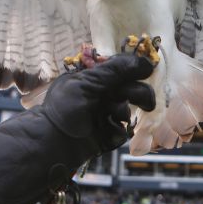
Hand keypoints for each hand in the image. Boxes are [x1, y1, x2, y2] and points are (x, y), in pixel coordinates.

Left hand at [37, 53, 155, 155]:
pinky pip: (124, 128)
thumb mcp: (87, 82)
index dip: (135, 69)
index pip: (122, 68)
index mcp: (95, 78)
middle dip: (139, 93)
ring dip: (124, 111)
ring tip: (114, 114)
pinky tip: (105, 129)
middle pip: (132, 88)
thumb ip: (115, 71)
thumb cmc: (65, 107)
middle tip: (147, 102)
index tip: (148, 70)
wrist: (54, 141)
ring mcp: (107, 113)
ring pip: (130, 109)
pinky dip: (117, 128)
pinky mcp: (110, 133)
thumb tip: (146, 62)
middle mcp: (103, 94)